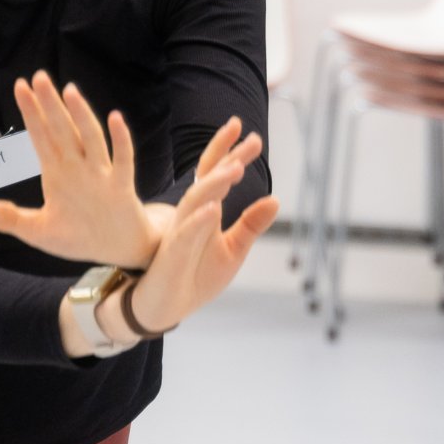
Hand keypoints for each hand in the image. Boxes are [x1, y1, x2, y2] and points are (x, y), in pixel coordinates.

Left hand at [0, 73, 163, 266]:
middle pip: (62, 130)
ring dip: (80, 116)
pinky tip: (115, 119)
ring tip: (69, 91)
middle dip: (50, 105)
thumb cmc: (80, 237)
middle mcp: (78, 168)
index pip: (41, 137)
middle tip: (39, 77)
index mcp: (58, 174)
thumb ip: (16, 221)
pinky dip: (120, 141)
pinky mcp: (121, 188)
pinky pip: (122, 161)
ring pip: (90, 139)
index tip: (20, 87)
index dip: (30, 113)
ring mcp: (101, 175)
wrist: (117, 250)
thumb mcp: (41, 233)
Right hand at [124, 118, 279, 333]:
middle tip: (251, 139)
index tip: (253, 136)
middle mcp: (191, 215)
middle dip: (227, 156)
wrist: (167, 307)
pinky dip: (198, 220)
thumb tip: (275, 199)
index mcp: (206, 210)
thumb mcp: (233, 249)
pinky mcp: (172, 254)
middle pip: (208, 178)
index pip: (218, 175)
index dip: (232, 153)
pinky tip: (213, 209)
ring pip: (196, 200)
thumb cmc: (197, 275)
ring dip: (215, 183)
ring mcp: (180, 232)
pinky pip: (185, 233)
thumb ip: (251, 225)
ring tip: (236, 167)